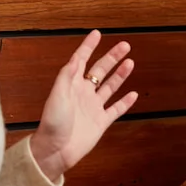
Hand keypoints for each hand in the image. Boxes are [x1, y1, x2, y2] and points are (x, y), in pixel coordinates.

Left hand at [29, 30, 137, 179]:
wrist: (55, 151)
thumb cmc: (52, 124)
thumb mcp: (57, 96)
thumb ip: (67, 76)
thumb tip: (76, 58)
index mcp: (71, 85)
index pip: (81, 60)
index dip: (88, 47)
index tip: (97, 34)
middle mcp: (83, 93)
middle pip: (100, 71)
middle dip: (112, 57)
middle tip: (125, 45)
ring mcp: (93, 107)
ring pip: (110, 87)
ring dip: (120, 75)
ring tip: (130, 63)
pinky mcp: (100, 122)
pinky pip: (115, 110)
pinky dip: (125, 102)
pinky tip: (133, 94)